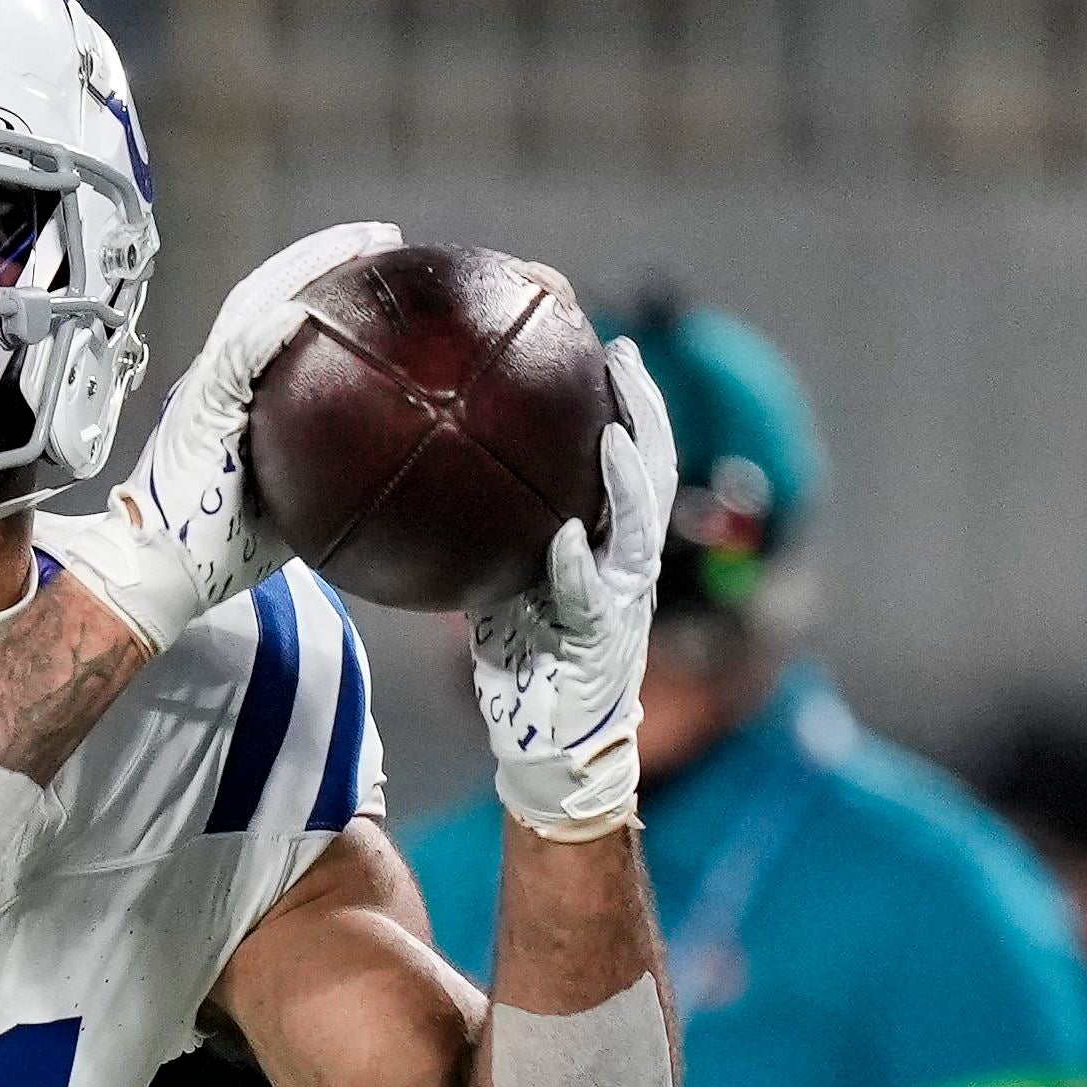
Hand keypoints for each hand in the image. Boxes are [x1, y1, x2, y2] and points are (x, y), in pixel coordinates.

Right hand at [64, 216, 401, 647]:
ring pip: (253, 305)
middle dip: (326, 256)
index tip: (376, 273)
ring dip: (304, 269)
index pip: (286, 320)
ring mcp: (207, 388)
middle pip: (273, 293)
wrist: (159, 573)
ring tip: (358, 243)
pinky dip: (267, 331)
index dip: (326, 286)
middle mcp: (221, 378)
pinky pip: (235, 360)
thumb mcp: (297, 506)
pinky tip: (304, 311)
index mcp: (241, 395)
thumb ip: (334, 478)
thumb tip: (397, 478)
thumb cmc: (216, 550)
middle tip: (382, 238)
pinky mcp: (198, 409)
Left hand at [469, 335, 675, 843]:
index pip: (635, 455)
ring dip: (627, 479)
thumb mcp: (505, 573)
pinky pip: (592, 597)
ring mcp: (623, 599)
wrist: (544, 738)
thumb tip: (434, 465)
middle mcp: (630, 560)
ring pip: (639, 526)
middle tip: (621, 359)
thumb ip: (493, 524)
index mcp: (612, 538)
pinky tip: (563, 537)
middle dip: (643, 413)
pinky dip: (578, 566)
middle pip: (653, 471)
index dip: (632, 401)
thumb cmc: (522, 654)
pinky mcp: (602, 641)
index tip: (611, 347)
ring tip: (610, 434)